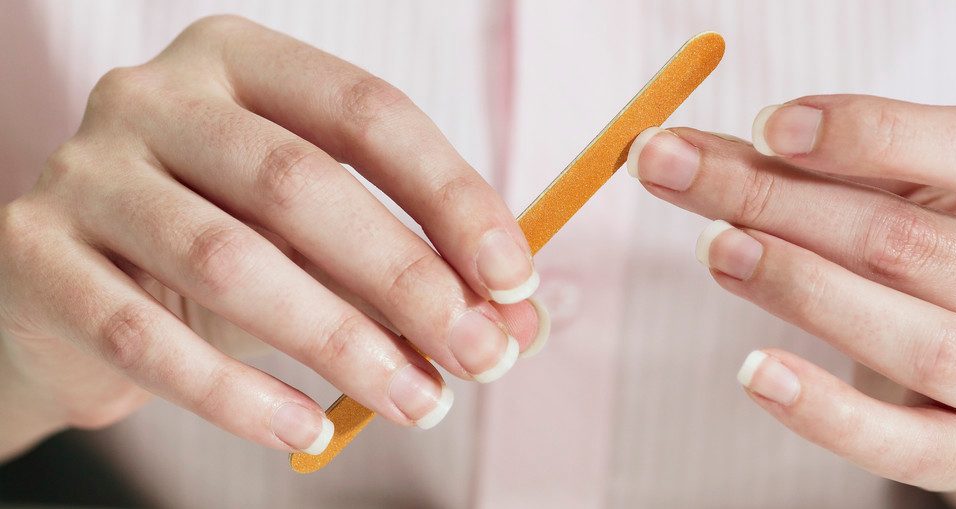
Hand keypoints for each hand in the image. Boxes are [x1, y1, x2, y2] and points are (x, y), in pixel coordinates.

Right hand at [0, 15, 546, 456]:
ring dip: (340, 344)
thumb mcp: (323, 244)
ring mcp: (83, 170)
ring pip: (228, 261)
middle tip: (480, 357)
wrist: (75, 296)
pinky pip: (145, 337)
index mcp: (242, 62)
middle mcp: (155, 95)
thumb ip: (417, 267)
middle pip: (300, 184)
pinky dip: (237, 396)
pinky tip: (306, 432)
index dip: (451, 196)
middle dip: (407, 279)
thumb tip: (519, 322)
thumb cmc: (225, 250)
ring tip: (419, 403)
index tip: (514, 278)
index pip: (367, 111)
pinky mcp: (33, 255)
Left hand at [626, 94, 955, 489]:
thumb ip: (826, 159)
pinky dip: (825, 412)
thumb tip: (690, 150)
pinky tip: (755, 372)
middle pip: (922, 245)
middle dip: (789, 204)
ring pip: (919, 342)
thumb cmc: (955, 249)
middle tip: (687, 178)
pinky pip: (902, 445)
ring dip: (804, 289)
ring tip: (718, 250)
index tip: (770, 125)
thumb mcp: (919, 187)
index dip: (877, 133)